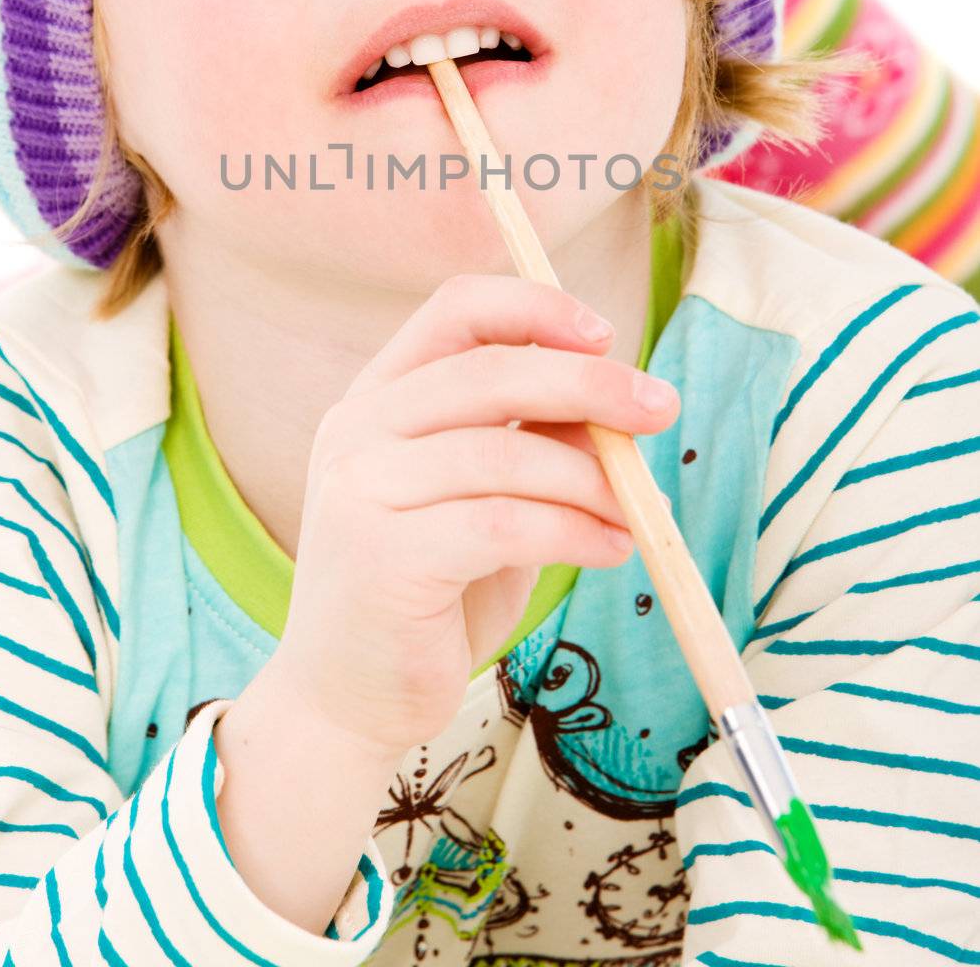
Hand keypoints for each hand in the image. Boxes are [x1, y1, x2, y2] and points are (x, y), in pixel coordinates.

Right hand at [271, 274, 679, 762]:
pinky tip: (612, 550)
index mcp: (377, 395)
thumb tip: (619, 402)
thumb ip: (531, 438)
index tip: (607, 333)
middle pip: (492, 370)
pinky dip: (576, 532)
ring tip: (638, 513)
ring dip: (593, 479)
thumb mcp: (483, 496)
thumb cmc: (428, 590)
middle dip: (590, 384)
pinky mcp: (386, 557)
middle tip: (661, 408)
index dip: (536, 308)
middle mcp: (358, 429)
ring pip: (508, 454)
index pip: (456, 308)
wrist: (345, 699)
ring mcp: (362, 490)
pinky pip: (507, 525)